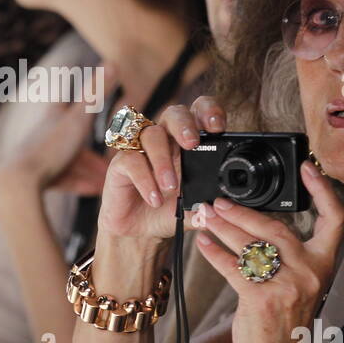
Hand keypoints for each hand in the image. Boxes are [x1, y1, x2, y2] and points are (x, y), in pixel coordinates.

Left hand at [0, 63, 115, 196]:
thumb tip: (114, 62)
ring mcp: (38, 156)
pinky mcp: (35, 178)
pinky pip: (60, 179)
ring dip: (89, 171)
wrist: (19, 180)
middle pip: (74, 140)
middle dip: (94, 153)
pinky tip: (92, 191)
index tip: (92, 98)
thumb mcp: (79, 120)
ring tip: (105, 182)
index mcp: (54, 116)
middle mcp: (44, 133)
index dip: (85, 103)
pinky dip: (78, 183)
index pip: (72, 105)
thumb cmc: (50, 147)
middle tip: (111, 164)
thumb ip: (96, 94)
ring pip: (68, 161)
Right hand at [96, 95, 227, 242]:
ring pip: (151, 135)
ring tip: (170, 186)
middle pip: (174, 114)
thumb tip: (222, 205)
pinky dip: (145, 180)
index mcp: (188, 142)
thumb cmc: (168, 211)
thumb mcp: (195, 210)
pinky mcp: (121, 163)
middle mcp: (165, 139)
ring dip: (162, 160)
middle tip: (192, 144)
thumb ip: (209, 205)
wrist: (140, 231)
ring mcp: (142, 149)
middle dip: (184, 125)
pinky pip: (131, 160)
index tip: (217, 127)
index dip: (208, 111)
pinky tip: (154, 199)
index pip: (199, 113)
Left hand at [194, 160, 343, 342]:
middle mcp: (310, 273)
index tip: (309, 168)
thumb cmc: (284, 324)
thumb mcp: (298, 286)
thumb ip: (287, 256)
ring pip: (251, 244)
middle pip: (276, 227)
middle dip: (242, 211)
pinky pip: (234, 267)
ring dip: (223, 227)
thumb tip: (253, 224)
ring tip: (204, 216)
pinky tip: (202, 242)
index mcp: (323, 265)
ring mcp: (288, 287)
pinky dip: (214, 252)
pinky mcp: (262, 300)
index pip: (335, 221)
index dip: (324, 191)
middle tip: (218, 201)